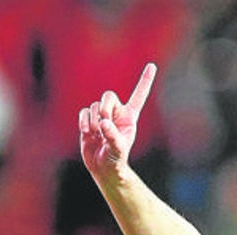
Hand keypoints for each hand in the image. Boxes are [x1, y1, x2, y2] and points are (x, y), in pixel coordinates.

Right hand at [78, 63, 156, 177]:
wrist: (103, 167)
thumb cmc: (116, 159)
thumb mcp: (118, 150)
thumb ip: (113, 136)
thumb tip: (104, 123)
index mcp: (130, 117)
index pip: (138, 96)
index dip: (144, 81)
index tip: (152, 65)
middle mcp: (117, 113)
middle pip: (108, 96)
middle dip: (104, 108)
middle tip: (104, 123)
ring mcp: (102, 116)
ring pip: (94, 106)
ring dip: (94, 121)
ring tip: (98, 136)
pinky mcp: (89, 120)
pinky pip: (84, 112)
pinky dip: (84, 122)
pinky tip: (88, 133)